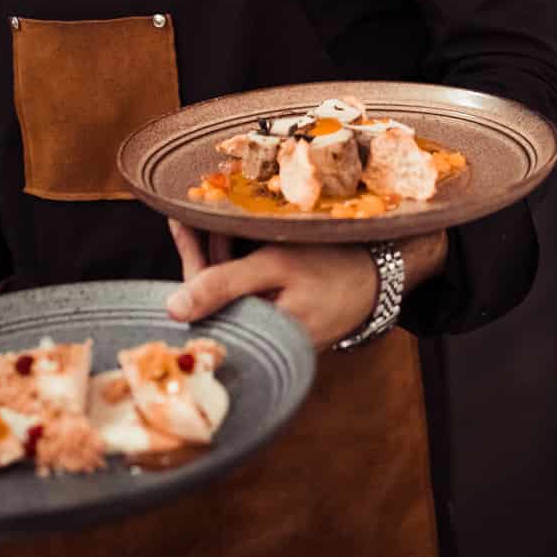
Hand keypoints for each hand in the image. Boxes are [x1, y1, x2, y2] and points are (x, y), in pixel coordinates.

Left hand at [166, 219, 377, 349]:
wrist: (383, 276)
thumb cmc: (335, 268)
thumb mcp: (276, 267)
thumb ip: (224, 285)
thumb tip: (172, 309)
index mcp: (255, 336)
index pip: (203, 306)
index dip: (189, 262)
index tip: (177, 223)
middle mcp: (260, 340)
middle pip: (215, 300)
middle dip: (203, 257)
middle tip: (189, 216)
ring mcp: (272, 331)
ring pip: (232, 295)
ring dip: (220, 259)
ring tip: (207, 220)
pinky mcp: (282, 322)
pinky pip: (251, 294)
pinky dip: (241, 267)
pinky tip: (233, 239)